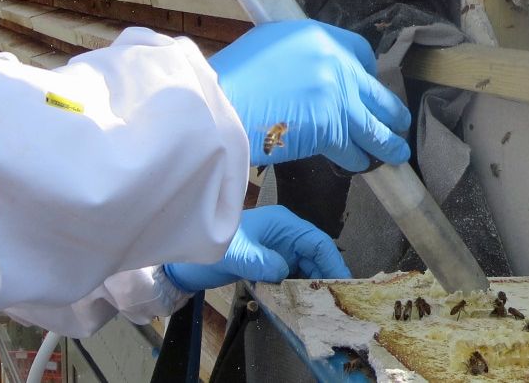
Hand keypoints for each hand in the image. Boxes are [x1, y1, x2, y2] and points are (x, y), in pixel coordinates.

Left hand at [163, 205, 350, 289]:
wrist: (185, 263)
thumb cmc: (211, 248)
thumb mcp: (236, 254)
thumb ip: (261, 261)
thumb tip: (285, 273)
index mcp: (281, 224)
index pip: (316, 240)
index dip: (332, 260)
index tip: (343, 281)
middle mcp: (283, 235)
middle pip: (314, 255)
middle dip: (325, 275)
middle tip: (335, 300)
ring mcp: (276, 250)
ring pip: (304, 267)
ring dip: (311, 285)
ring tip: (320, 305)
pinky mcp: (268, 264)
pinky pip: (290, 276)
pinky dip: (296, 289)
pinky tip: (300, 304)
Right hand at [208, 20, 411, 171]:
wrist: (219, 104)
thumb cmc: (233, 75)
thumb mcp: (269, 43)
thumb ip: (300, 53)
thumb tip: (312, 70)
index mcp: (319, 37)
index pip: (360, 52)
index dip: (368, 72)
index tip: (368, 85)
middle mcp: (335, 64)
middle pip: (375, 90)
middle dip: (390, 111)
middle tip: (399, 122)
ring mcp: (336, 97)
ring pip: (373, 124)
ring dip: (386, 142)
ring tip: (397, 152)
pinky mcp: (330, 129)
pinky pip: (352, 147)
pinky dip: (358, 159)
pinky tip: (362, 164)